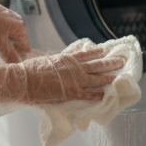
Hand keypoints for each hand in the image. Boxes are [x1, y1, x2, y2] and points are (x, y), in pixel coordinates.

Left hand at [0, 0, 29, 62]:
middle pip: (18, 45)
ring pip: (10, 40)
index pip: (25, 50)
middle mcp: (18, 24)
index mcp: (21, 28)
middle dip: (10, 53)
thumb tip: (18, 67)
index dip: (18, 59)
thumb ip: (9, 55)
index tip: (8, 65)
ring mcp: (9, 21)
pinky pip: (3, 35)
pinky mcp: (0, 21)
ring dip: (3, 47)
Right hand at [0, 44, 123, 118]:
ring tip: (119, 75)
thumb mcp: (44, 61)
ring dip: (109, 77)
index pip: (86, 54)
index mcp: (66, 59)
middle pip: (97, 64)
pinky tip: (105, 95)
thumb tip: (54, 62)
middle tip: (121, 60)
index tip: (106, 50)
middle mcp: (74, 68)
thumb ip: (53, 62)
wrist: (24, 80)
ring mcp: (74, 81)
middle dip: (110, 62)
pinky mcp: (72, 93)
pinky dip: (98, 95)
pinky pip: (89, 95)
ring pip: (97, 78)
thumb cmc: (29, 71)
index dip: (97, 52)